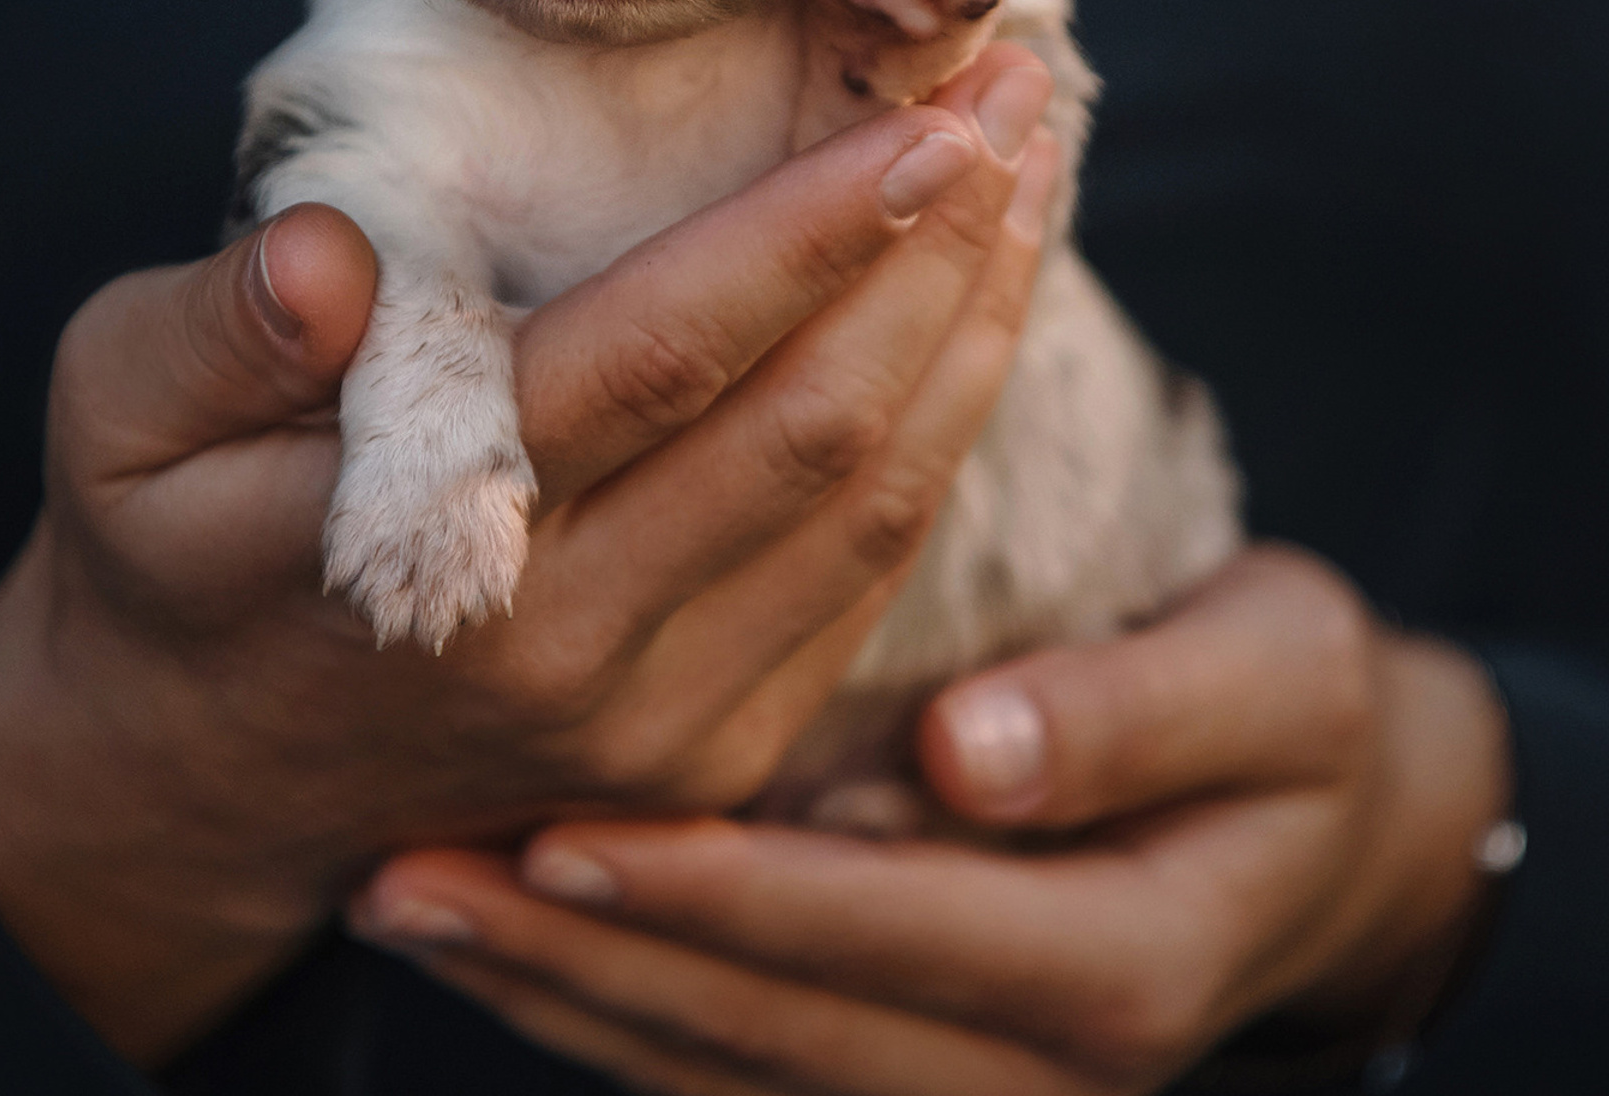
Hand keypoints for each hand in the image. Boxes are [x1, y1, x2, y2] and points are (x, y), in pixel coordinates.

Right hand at [0, 44, 1057, 1063]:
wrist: (202, 773)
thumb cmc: (162, 551)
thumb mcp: (120, 416)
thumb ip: (213, 333)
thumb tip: (321, 258)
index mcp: (433, 541)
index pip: (663, 357)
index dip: (809, 231)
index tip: (926, 116)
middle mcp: (569, 647)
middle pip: (812, 427)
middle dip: (937, 250)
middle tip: (1019, 96)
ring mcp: (656, 721)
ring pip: (870, 503)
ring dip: (969, 332)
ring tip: (1032, 181)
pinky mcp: (711, 750)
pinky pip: (865, 578)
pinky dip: (940, 435)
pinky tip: (974, 322)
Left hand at [355, 547, 1512, 1093]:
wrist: (1323, 825)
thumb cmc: (1287, 715)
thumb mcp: (1266, 677)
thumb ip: (1127, 715)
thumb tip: (969, 758)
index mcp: (1116, 968)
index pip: (877, 935)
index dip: (717, 891)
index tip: (563, 832)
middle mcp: (1026, 1073)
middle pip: (767, 1029)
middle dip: (583, 958)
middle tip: (407, 878)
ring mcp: (963, 1090)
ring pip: (725, 1068)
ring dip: (558, 995)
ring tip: (407, 906)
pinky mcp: (905, 1066)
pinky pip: (734, 1067)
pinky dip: (612, 1013)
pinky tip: (506, 945)